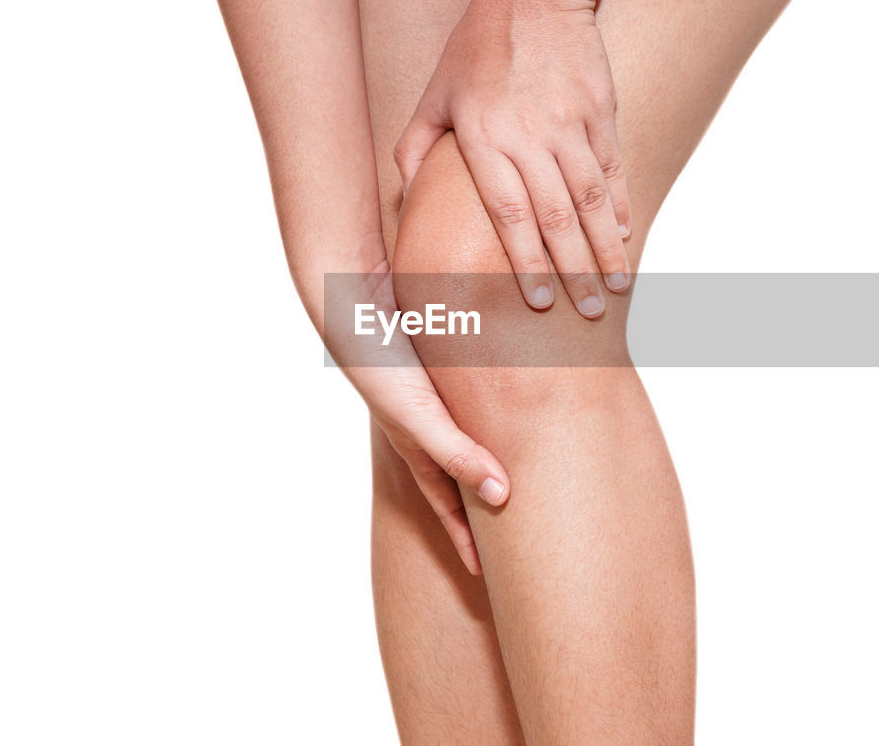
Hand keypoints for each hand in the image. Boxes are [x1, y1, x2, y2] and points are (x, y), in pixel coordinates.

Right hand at [325, 265, 507, 574]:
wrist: (355, 305)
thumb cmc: (382, 367)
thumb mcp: (420, 416)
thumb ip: (457, 453)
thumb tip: (501, 497)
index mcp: (419, 446)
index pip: (449, 505)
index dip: (465, 540)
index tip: (484, 574)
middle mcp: (428, 426)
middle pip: (462, 478)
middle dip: (484, 506)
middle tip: (514, 535)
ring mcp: (435, 398)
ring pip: (470, 440)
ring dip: (490, 459)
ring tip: (523, 475)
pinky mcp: (444, 366)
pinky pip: (474, 400)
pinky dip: (492, 413)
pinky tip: (515, 404)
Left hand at [394, 0, 631, 317]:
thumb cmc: (475, 47)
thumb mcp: (434, 94)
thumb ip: (415, 149)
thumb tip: (403, 201)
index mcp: (484, 138)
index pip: (508, 214)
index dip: (525, 264)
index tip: (537, 304)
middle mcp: (529, 135)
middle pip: (555, 217)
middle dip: (574, 272)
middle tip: (588, 313)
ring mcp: (570, 122)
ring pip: (591, 199)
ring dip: (606, 249)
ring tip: (617, 288)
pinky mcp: (600, 110)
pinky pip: (613, 169)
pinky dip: (620, 206)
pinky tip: (624, 237)